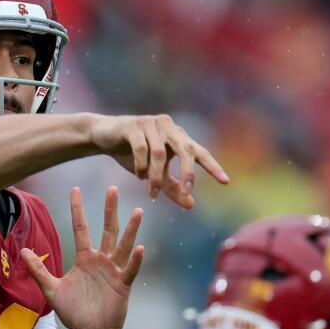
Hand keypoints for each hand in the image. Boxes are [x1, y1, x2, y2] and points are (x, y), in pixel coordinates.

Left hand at [21, 186, 143, 328]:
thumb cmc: (74, 312)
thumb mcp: (51, 290)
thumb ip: (38, 270)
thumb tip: (22, 250)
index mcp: (85, 258)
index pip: (81, 228)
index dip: (78, 209)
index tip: (75, 189)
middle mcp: (101, 260)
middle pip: (107, 229)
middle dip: (110, 209)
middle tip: (112, 188)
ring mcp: (114, 271)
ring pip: (123, 245)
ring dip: (131, 229)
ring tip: (139, 211)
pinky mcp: (123, 285)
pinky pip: (130, 270)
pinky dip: (135, 260)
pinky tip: (141, 248)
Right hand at [87, 114, 228, 207]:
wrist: (104, 136)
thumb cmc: (132, 154)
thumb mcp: (154, 174)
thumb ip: (172, 187)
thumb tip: (191, 205)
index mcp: (178, 137)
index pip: (199, 152)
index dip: (213, 166)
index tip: (226, 182)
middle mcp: (169, 127)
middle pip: (186, 150)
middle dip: (187, 172)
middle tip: (187, 192)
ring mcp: (151, 124)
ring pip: (160, 153)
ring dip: (156, 175)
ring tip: (151, 191)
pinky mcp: (133, 125)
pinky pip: (142, 148)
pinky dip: (142, 165)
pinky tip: (139, 174)